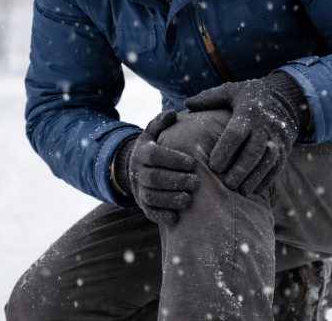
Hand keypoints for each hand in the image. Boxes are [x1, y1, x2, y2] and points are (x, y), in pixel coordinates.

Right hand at [126, 111, 199, 225]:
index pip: (154, 155)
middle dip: (176, 181)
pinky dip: (162, 216)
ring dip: (171, 200)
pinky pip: (150, 213)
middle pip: (154, 178)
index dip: (173, 160)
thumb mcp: (152, 133)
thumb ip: (161, 123)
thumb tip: (172, 114)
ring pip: (152, 197)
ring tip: (189, 199)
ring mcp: (139, 190)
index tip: (192, 163)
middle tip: (196, 182)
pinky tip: (176, 217)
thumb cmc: (153, 148)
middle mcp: (138, 172)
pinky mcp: (143, 206)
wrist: (134, 169)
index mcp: (142, 152)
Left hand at [184, 77, 300, 195]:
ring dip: (254, 178)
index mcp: (248, 112)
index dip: (225, 150)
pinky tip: (253, 190)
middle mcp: (265, 126)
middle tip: (226, 185)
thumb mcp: (231, 91)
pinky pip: (278, 167)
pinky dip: (266, 180)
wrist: (285, 98)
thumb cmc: (249, 96)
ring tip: (240, 191)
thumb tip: (187, 104)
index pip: (236, 133)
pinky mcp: (286, 148)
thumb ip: (209, 98)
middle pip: (253, 151)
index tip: (213, 166)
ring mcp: (277, 138)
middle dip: (240, 170)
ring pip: (268, 161)